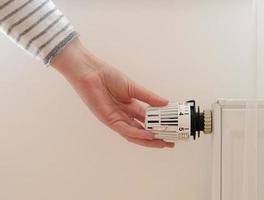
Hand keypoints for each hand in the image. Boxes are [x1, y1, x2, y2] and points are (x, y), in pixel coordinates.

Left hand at [51, 39, 174, 147]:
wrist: (91, 72)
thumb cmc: (108, 76)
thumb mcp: (133, 88)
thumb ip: (149, 97)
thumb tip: (166, 103)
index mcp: (130, 107)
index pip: (147, 120)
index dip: (160, 126)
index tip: (173, 130)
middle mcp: (124, 115)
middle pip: (142, 131)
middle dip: (156, 138)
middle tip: (170, 143)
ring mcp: (116, 119)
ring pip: (134, 134)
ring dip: (148, 140)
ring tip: (162, 143)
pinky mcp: (108, 120)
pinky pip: (124, 129)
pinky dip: (136, 133)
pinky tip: (148, 135)